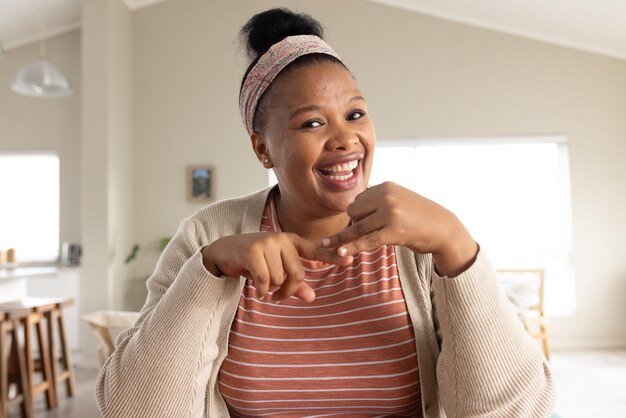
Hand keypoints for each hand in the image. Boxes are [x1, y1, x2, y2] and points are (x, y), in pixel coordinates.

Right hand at [201, 232, 352, 302]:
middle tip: (277, 295)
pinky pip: (264, 280)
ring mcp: (267, 243)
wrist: (223, 252)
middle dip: (287, 290)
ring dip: (270, 288)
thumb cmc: (253, 261)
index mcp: (291, 241)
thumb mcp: (275, 271)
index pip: (315, 250)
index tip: (349, 260)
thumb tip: (312, 298)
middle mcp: (282, 239)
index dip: (332, 256)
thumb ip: (294, 284)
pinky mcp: (253, 252)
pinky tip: (255, 290)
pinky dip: (260, 290)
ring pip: (279, 279)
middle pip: (297, 274)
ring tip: (260, 282)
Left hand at [321, 182, 477, 276]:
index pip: (358, 199)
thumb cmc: (419, 217)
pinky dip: (351, 247)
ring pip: (357, 226)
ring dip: (344, 238)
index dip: (358, 214)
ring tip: (330, 246)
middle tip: (363, 235)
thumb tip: (352, 209)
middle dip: (354, 224)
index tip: (362, 225)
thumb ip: (378, 201)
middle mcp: (387, 196)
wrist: (444, 228)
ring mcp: (390, 213)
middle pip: (353, 212)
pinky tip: (339, 253)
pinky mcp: (394, 231)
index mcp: (386, 186)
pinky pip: (367, 240)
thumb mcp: (399, 200)